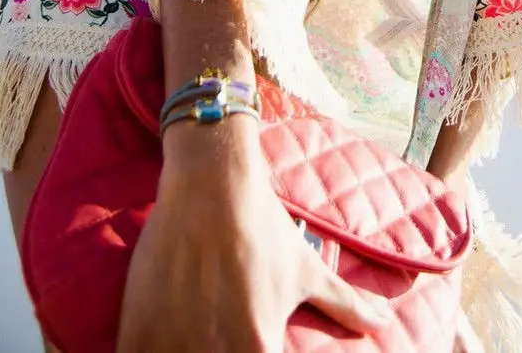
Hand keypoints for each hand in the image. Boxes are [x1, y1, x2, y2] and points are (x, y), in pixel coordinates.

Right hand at [115, 138, 391, 352]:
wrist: (211, 184)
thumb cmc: (262, 227)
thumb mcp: (306, 268)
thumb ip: (346, 305)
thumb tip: (384, 323)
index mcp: (259, 347)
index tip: (246, 347)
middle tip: (214, 339)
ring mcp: (172, 345)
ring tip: (189, 340)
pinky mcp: (137, 331)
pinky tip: (157, 341)